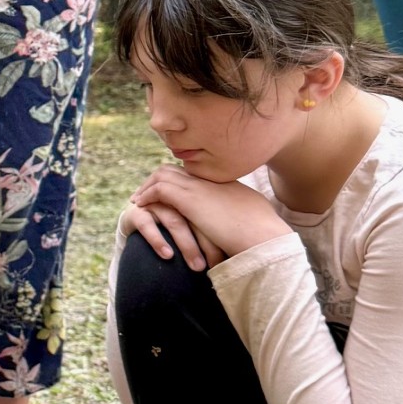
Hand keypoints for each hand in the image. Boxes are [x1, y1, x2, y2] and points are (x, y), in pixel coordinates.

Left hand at [123, 166, 290, 272]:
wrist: (263, 235)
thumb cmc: (263, 234)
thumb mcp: (253, 219)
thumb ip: (242, 217)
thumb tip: (239, 227)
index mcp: (225, 183)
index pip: (194, 174)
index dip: (178, 180)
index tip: (168, 191)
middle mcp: (210, 180)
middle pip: (176, 168)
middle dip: (158, 179)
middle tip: (146, 192)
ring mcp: (200, 186)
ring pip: (164, 174)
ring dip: (148, 186)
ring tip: (139, 199)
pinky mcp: (190, 198)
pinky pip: (160, 189)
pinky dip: (148, 195)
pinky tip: (141, 205)